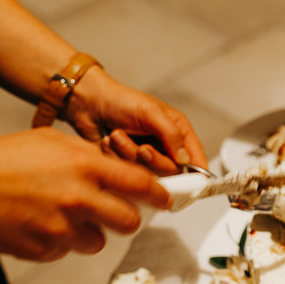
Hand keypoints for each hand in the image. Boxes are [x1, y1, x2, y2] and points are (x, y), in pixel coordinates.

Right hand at [0, 129, 170, 260]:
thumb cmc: (5, 157)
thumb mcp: (55, 142)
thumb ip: (90, 157)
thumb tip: (119, 171)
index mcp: (86, 166)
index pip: (141, 184)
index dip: (160, 193)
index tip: (168, 199)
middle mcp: (79, 198)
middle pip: (129, 221)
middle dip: (128, 218)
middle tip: (119, 214)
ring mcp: (61, 227)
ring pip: (98, 241)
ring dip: (91, 232)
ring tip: (66, 215)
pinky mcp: (43, 249)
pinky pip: (66, 251)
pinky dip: (61, 242)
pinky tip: (41, 224)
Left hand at [64, 68, 206, 174]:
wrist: (87, 103)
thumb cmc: (120, 100)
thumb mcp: (151, 112)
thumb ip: (172, 135)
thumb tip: (186, 160)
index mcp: (177, 131)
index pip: (194, 157)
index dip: (196, 172)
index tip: (193, 183)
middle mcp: (164, 145)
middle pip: (170, 171)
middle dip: (152, 159)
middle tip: (141, 148)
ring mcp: (145, 155)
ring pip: (146, 173)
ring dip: (128, 154)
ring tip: (118, 136)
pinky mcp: (126, 162)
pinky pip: (126, 172)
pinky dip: (115, 157)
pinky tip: (109, 142)